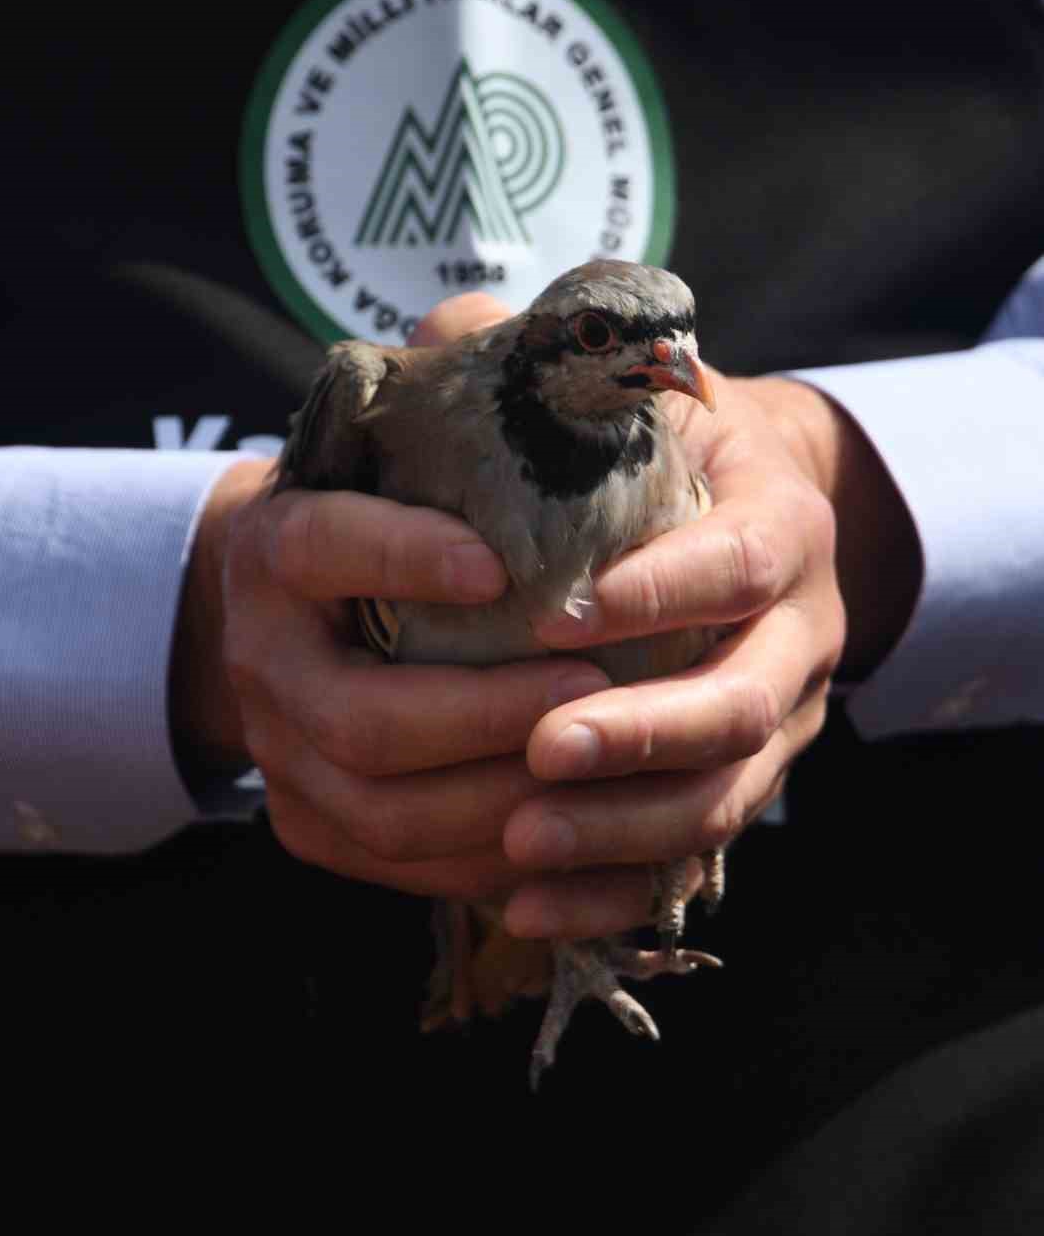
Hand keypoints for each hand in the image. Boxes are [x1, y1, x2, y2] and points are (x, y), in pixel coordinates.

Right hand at [168, 315, 610, 905]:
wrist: (291, 611)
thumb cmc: (379, 505)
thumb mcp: (394, 429)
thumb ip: (456, 364)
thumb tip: (536, 316)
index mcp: (277, 546)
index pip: (322, 547)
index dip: (402, 556)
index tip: (496, 561)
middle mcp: (263, 661)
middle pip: (363, 720)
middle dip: (487, 714)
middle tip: (590, 685)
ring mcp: (282, 757)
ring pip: (387, 812)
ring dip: (504, 798)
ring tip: (598, 762)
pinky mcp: (313, 828)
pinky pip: (406, 870)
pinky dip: (493, 857)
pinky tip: (574, 826)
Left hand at [499, 348, 919, 938]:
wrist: (745, 515)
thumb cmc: (668, 450)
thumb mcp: (631, 388)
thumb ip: (539, 355)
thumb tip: (440, 327)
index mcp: (777, 524)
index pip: (745, 561)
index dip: (668, 590)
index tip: (566, 611)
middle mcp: (794, 634)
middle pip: (745, 705)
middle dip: (643, 734)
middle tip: (540, 748)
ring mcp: (773, 721)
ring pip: (721, 799)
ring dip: (620, 829)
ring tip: (517, 845)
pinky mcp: (735, 785)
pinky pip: (687, 859)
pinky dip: (611, 892)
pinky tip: (523, 908)